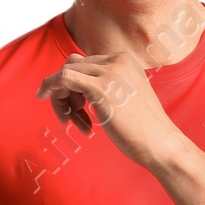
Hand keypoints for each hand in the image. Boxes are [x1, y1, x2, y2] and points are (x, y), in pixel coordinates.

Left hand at [35, 50, 183, 171]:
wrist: (160, 145)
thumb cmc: (144, 130)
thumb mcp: (126, 98)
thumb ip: (108, 86)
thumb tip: (77, 88)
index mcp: (125, 60)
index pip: (85, 62)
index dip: (74, 86)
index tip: (77, 110)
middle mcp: (117, 60)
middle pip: (73, 65)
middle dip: (66, 92)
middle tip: (70, 119)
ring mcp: (109, 72)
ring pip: (66, 72)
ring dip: (60, 97)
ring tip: (71, 122)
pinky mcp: (100, 87)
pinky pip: (63, 78)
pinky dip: (50, 87)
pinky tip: (43, 97)